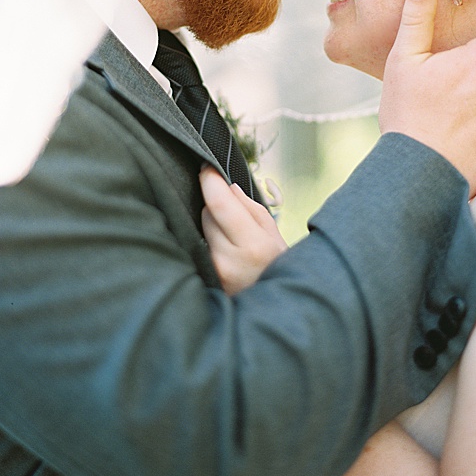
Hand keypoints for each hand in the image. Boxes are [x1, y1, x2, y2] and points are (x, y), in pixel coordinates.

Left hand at [200, 166, 283, 294]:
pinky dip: (206, 239)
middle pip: (207, 213)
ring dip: (210, 223)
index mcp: (253, 245)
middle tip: (232, 213)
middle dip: (216, 204)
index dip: (209, 180)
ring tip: (229, 236)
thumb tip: (226, 186)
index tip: (206, 167)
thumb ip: (249, 208)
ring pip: (201, 228)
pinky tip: (220, 248)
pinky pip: (198, 245)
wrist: (273, 308)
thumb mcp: (272, 234)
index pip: (218, 203)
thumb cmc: (276, 265)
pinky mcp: (204, 278)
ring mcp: (214, 272)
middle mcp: (228, 260)